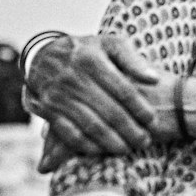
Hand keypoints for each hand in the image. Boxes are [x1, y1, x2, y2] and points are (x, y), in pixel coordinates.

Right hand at [27, 33, 161, 166]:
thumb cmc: (86, 51)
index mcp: (92, 60)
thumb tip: (154, 79)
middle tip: (145, 142)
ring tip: (128, 150)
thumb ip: (132, 59)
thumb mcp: (108, 44)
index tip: (152, 121)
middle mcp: (74, 78)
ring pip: (92, 126)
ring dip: (112, 142)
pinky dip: (87, 146)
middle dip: (131, 130)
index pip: (123, 90)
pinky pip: (70, 134)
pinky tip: (102, 151)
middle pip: (110, 112)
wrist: (41, 56)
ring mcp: (59, 95)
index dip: (140, 108)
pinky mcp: (47, 110)